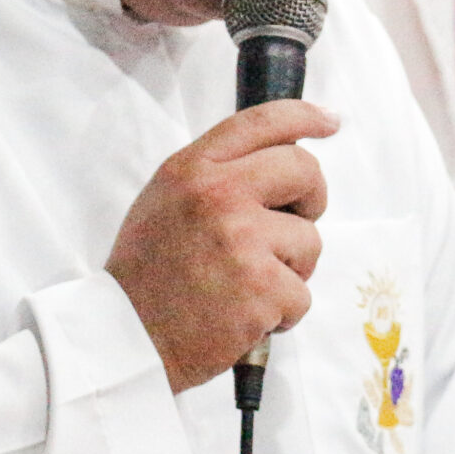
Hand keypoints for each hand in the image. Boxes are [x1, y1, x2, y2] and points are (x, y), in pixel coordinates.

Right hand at [105, 99, 335, 393]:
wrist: (125, 338)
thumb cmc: (146, 273)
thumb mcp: (164, 200)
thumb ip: (213, 175)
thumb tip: (274, 162)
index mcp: (193, 169)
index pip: (262, 123)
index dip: (304, 116)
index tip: (329, 121)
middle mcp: (220, 195)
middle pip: (304, 170)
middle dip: (312, 199)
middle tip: (296, 225)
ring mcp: (244, 241)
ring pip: (310, 241)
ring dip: (291, 269)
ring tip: (248, 287)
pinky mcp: (262, 289)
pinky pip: (302, 295)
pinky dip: (282, 314)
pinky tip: (246, 318)